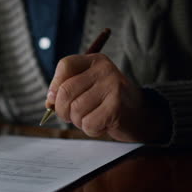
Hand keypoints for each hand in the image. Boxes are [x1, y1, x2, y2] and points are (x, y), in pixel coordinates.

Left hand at [45, 54, 170, 142]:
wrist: (142, 116)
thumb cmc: (107, 103)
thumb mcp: (87, 89)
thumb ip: (66, 90)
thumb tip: (49, 101)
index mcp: (95, 61)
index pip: (65, 65)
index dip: (55, 86)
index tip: (56, 100)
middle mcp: (105, 70)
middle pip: (65, 91)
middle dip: (63, 110)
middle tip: (73, 116)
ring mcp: (113, 87)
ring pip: (75, 110)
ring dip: (79, 122)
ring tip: (93, 118)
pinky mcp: (117, 107)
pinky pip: (88, 124)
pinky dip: (92, 130)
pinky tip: (103, 124)